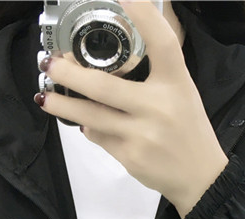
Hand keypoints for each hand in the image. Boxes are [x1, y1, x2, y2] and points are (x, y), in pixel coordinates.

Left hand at [35, 0, 228, 218]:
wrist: (200, 177)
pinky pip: (98, 137)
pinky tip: (81, 122)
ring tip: (44, 95)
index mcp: (177, 83)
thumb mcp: (181, 91)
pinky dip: (87, 128)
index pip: (162, 44)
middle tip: (49, 62)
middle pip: (105, 87)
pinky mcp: (130, 157)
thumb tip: (110, 58)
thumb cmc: (187, 128)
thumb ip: (153, 72)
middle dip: (70, 75)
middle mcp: (159, 107)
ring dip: (63, 106)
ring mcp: (142, 134)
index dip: (143, 16)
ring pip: (91, 117)